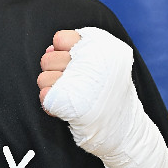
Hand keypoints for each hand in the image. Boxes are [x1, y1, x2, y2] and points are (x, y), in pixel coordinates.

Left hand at [37, 27, 135, 159]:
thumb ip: (75, 51)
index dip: (61, 51)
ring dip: (52, 88)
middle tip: (72, 82)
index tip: (72, 62)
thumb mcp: (103, 64)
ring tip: (71, 94)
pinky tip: (66, 106)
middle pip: (48, 59)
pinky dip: (50, 103)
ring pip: (43, 78)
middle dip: (53, 71)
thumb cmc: (109, 94)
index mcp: (101, 48)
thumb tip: (49, 50)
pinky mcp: (72, 104)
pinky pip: (45, 96)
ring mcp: (82, 83)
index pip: (60, 38)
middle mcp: (93, 62)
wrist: (125, 129)